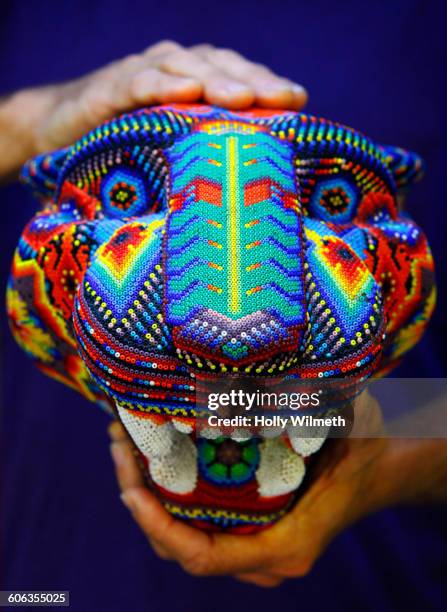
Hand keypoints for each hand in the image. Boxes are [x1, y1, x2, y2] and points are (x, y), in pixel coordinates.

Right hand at [0, 41, 306, 178]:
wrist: (62, 129)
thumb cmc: (130, 141)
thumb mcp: (175, 145)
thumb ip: (208, 148)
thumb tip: (255, 182)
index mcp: (196, 81)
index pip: (240, 76)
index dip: (269, 85)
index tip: (300, 102)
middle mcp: (174, 69)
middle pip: (221, 67)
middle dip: (253, 81)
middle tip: (283, 98)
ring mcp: (141, 74)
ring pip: (185, 68)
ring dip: (214, 80)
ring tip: (241, 97)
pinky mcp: (108, 89)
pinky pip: (137, 82)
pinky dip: (158, 84)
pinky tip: (181, 92)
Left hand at [109, 392, 433, 587]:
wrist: (381, 463)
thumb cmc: (364, 446)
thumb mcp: (344, 421)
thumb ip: (309, 405)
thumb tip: (255, 378)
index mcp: (285, 543)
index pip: (204, 557)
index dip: (159, 528)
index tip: (130, 486)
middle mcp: (264, 555)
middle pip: (180, 546)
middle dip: (140, 499)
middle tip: (118, 444)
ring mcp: (254, 543)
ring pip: (184, 535)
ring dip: (148, 493)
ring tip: (123, 440)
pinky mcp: (248, 525)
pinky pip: (197, 521)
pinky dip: (169, 492)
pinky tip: (153, 450)